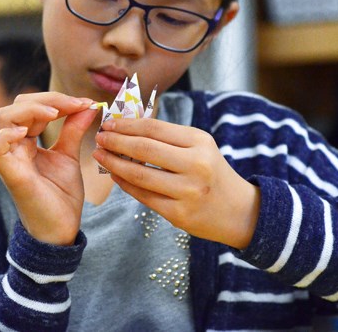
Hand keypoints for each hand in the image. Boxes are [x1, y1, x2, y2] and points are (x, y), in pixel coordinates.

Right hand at [0, 92, 97, 245]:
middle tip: (77, 104)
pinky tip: (30, 133)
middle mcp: (14, 146)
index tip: (86, 103)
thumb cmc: (61, 196)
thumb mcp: (70, 156)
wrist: (61, 230)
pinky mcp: (9, 175)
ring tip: (56, 113)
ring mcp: (9, 159)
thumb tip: (88, 105)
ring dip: (31, 109)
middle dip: (47, 99)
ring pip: (3, 118)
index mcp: (26, 140)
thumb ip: (74, 129)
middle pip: (16, 106)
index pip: (31, 106)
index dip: (57, 99)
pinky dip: (7, 135)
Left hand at [94, 118, 259, 248]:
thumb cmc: (211, 172)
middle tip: (99, 137)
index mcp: (199, 141)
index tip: (108, 123)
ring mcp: (187, 191)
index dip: (126, 125)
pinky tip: (115, 176)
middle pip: (144, 149)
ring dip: (114, 163)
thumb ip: (167, 136)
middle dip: (115, 142)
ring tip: (100, 155)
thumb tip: (127, 126)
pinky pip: (143, 196)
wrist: (238, 211)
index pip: (154, 128)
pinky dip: (125, 184)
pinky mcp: (179, 214)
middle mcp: (195, 165)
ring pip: (139, 174)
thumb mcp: (199, 146)